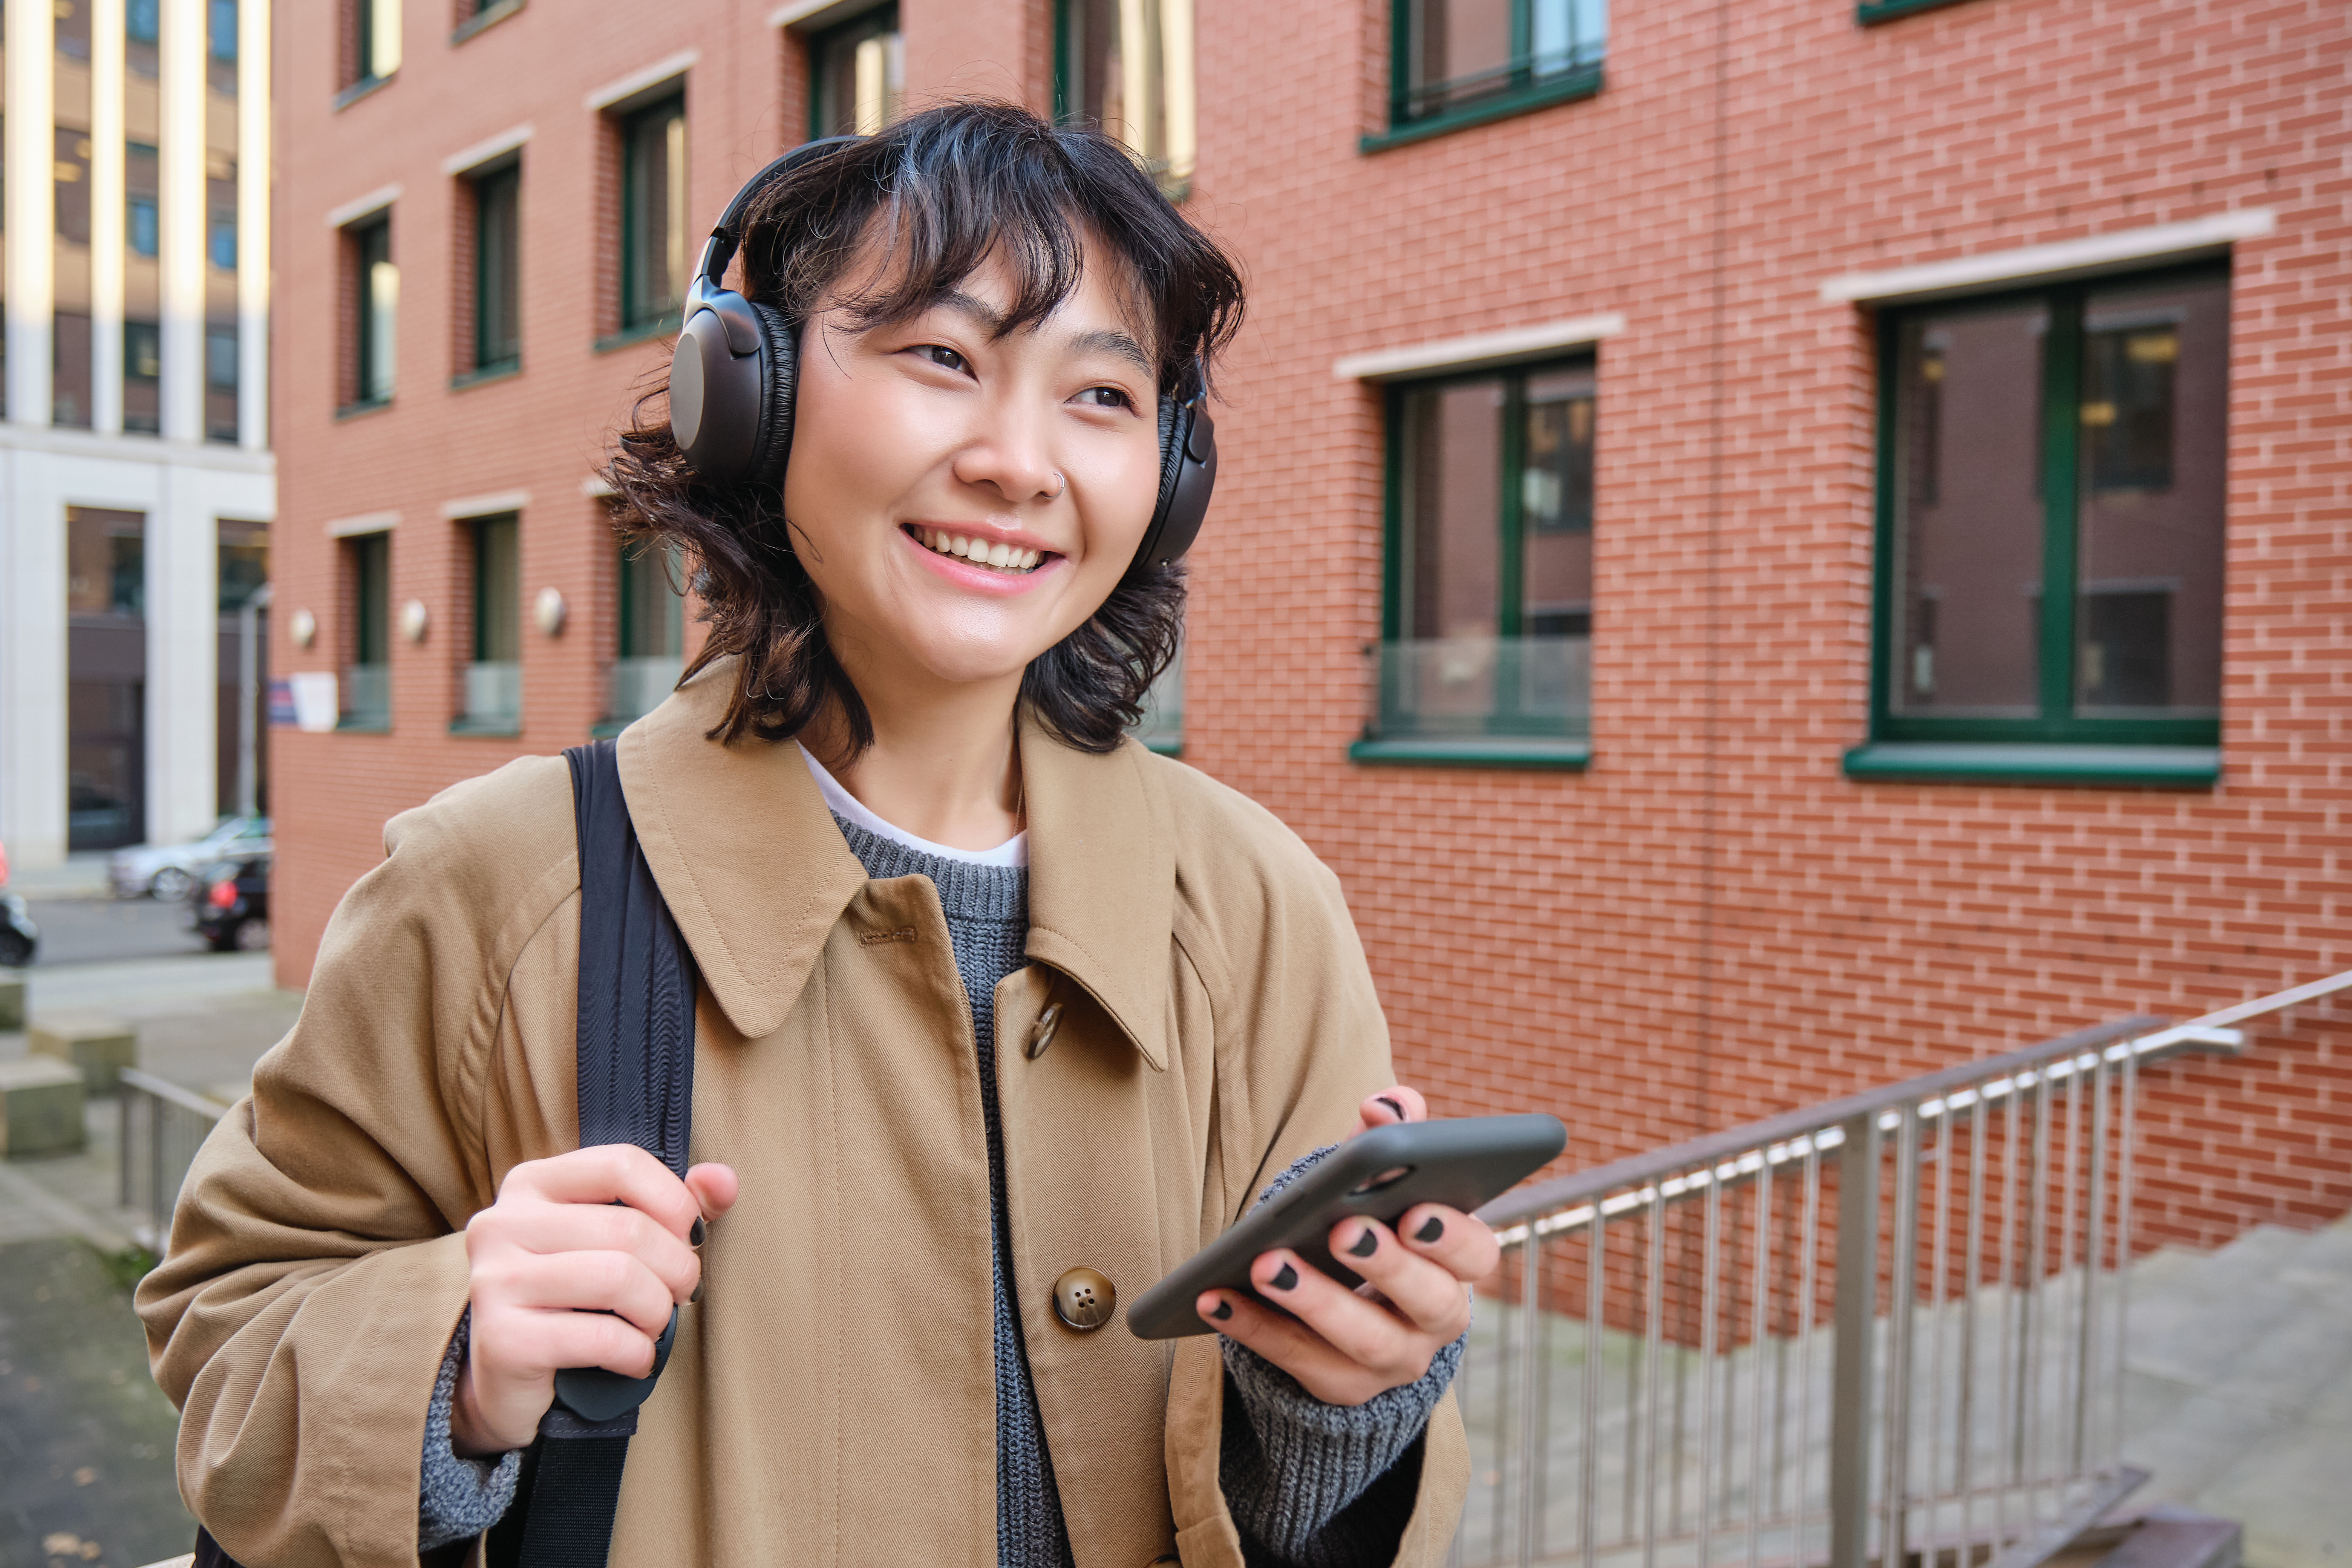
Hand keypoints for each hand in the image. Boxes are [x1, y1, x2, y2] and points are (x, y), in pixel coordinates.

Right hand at [452, 1145, 738, 1454]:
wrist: (508, 1377)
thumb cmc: (574, 1300)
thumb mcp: (620, 1241)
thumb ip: (675, 1204)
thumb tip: (724, 1180)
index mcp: (531, 1184)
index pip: (622, 1164)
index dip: (675, 1202)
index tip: (691, 1238)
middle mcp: (501, 1223)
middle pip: (627, 1228)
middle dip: (677, 1267)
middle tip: (683, 1293)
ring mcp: (494, 1280)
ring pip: (617, 1279)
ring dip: (658, 1310)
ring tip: (657, 1325)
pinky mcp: (501, 1340)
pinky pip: (601, 1336)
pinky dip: (638, 1352)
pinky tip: (637, 1360)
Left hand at [1196, 1087, 1499, 1406]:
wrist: (1354, 1309)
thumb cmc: (1372, 1221)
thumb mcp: (1382, 1177)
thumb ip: (1392, 1131)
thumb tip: (1384, 1106)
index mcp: (1457, 1263)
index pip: (1476, 1254)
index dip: (1451, 1236)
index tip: (1414, 1213)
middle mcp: (1437, 1320)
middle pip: (1426, 1301)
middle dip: (1386, 1266)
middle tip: (1343, 1230)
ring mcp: (1394, 1361)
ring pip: (1362, 1341)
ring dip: (1312, 1301)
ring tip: (1262, 1264)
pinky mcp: (1344, 1387)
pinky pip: (1300, 1364)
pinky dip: (1256, 1329)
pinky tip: (1216, 1298)